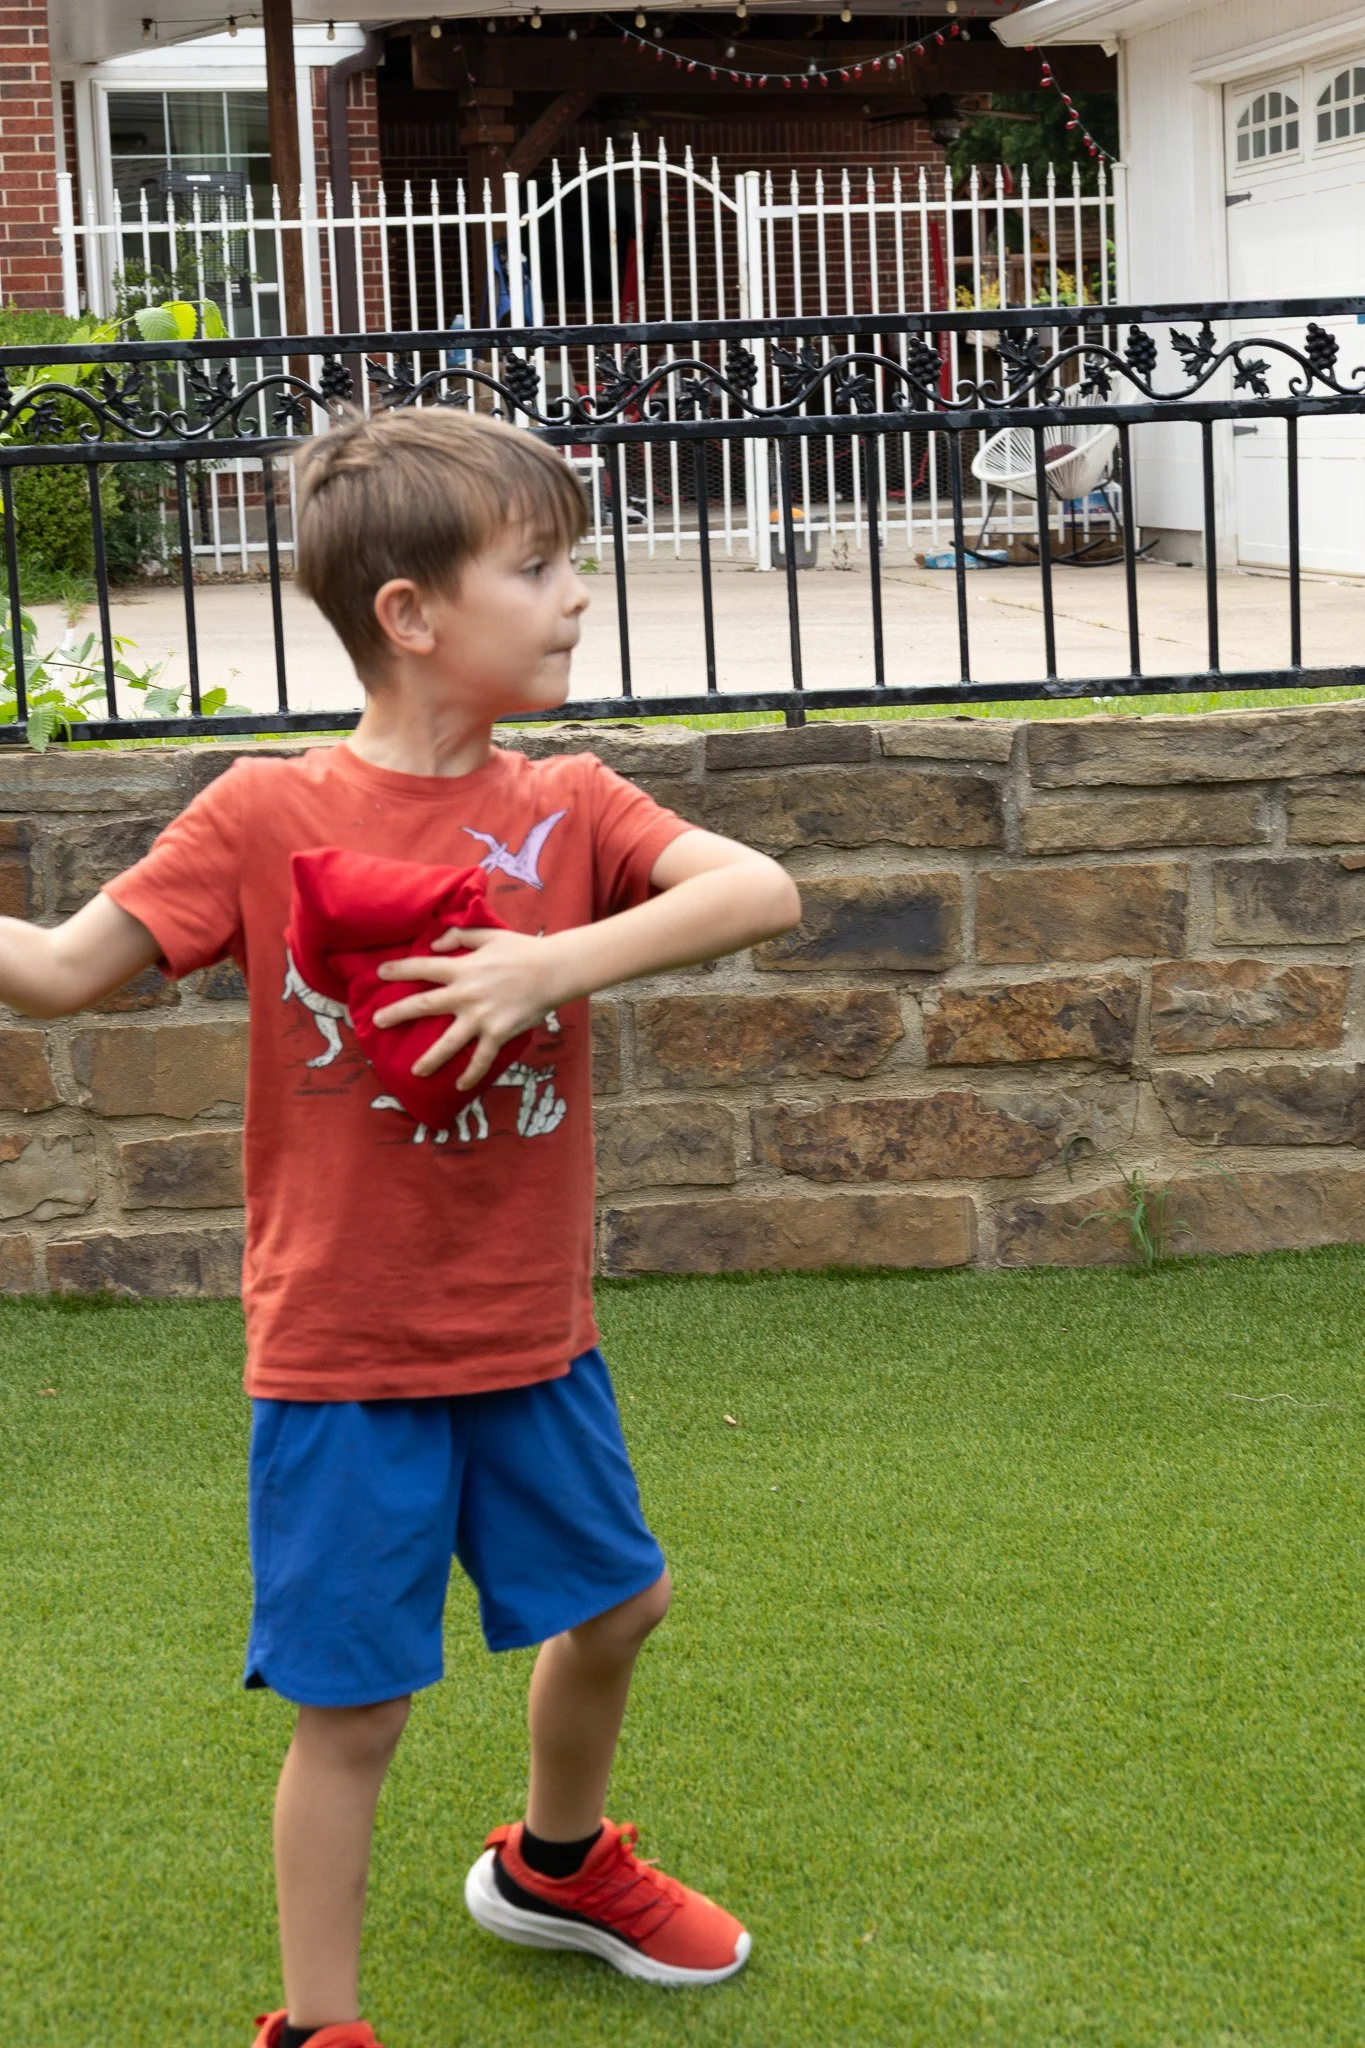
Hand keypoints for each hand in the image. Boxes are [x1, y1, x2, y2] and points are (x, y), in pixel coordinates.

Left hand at [373, 927, 563, 1090]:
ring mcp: (481, 1017)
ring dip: (430, 1058)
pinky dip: (471, 1075)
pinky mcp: (498, 1033)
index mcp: (462, 968)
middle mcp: (466, 994)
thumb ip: (459, 936)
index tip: (380, 974)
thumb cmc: (523, 950)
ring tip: (415, 1072)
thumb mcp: (489, 935)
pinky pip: (481, 1059)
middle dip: (397, 1013)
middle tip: (377, 1023)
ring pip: (448, 1042)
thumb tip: (435, 944)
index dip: (399, 970)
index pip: (423, 967)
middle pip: (424, 1005)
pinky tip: (460, 1087)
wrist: (553, 971)